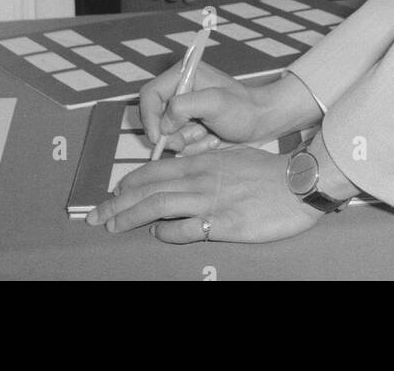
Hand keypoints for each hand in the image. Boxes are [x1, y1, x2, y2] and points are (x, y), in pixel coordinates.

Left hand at [88, 145, 319, 243]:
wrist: (298, 182)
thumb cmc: (268, 171)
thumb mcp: (232, 158)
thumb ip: (206, 167)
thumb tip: (183, 178)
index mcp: (201, 161)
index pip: (154, 170)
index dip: (129, 183)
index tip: (113, 193)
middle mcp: (199, 179)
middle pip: (147, 189)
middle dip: (116, 203)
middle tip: (95, 216)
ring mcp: (209, 201)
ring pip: (157, 207)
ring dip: (129, 217)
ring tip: (112, 226)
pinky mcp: (222, 223)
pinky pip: (185, 229)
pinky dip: (166, 232)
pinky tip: (156, 235)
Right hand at [140, 61, 309, 155]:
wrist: (261, 123)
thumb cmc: (243, 108)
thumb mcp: (216, 102)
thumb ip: (185, 106)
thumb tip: (164, 124)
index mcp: (183, 75)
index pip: (149, 94)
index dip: (149, 117)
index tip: (159, 137)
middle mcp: (180, 92)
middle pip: (156, 119)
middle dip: (175, 133)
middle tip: (198, 135)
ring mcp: (184, 112)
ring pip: (168, 136)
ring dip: (188, 141)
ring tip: (211, 133)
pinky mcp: (189, 128)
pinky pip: (179, 145)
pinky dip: (194, 147)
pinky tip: (212, 138)